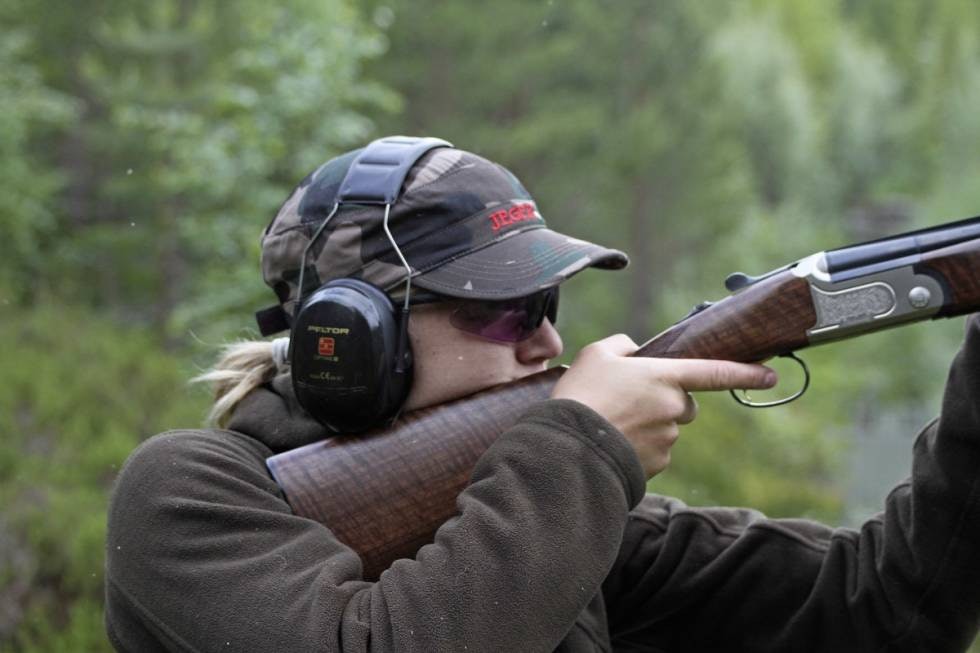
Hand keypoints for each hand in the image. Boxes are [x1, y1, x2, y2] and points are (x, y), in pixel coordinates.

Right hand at [551, 334, 776, 478]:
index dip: (745, 373)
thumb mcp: (596, 354)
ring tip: (611, 424)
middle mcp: (674, 408)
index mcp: (665, 376)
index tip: (770, 375)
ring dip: (647, 426)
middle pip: (683, 403)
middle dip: (665, 403)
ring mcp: (668, 440)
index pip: (716, 373)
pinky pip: (655, 453)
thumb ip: (622, 346)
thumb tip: (634, 352)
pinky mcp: (658, 465)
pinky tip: (613, 443)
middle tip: (627, 402)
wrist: (568, 446)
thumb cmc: (582, 395)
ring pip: (666, 429)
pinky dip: (638, 448)